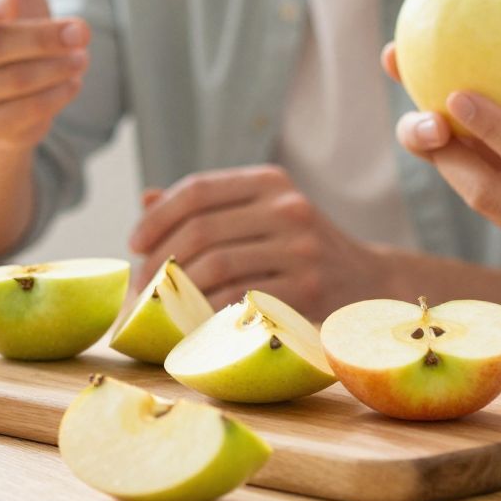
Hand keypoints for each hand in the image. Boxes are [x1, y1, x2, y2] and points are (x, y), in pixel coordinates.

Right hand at [0, 0, 89, 149]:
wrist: (13, 90)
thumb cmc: (12, 23)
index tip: (13, 1)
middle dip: (41, 38)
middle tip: (81, 29)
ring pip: (11, 82)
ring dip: (54, 67)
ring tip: (82, 56)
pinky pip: (24, 113)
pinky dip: (55, 95)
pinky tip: (73, 81)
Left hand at [128, 165, 388, 317]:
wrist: (366, 280)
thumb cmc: (297, 246)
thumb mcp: (260, 212)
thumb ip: (209, 205)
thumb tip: (146, 199)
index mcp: (269, 181)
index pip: (197, 190)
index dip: (157, 217)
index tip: (135, 243)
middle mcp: (288, 208)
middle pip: (201, 230)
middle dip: (160, 260)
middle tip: (143, 284)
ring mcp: (301, 248)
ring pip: (216, 266)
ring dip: (177, 289)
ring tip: (162, 303)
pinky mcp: (308, 288)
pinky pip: (239, 299)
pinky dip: (206, 311)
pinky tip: (193, 319)